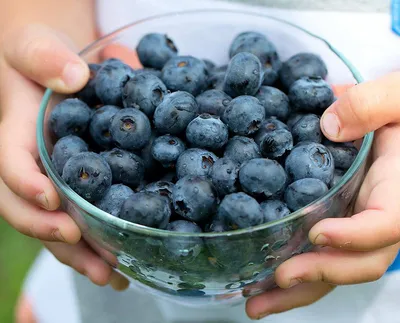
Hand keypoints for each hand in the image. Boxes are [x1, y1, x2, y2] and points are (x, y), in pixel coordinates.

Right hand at [0, 24, 127, 290]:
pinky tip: (121, 263)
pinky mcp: (74, 186)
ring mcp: (51, 180)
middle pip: (29, 210)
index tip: (53, 200)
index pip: (9, 163)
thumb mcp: (34, 44)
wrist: (52, 69)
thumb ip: (45, 55)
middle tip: (94, 260)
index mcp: (14, 132)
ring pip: (54, 224)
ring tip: (113, 276)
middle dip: (56, 237)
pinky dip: (96, 244)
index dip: (26, 184)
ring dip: (81, 255)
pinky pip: (78, 219)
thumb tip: (75, 76)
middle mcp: (30, 164)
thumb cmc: (39, 54)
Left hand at [246, 73, 399, 318]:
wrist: (396, 120)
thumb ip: (372, 104)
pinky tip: (260, 280)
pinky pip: (319, 253)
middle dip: (319, 276)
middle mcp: (379, 214)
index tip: (318, 234)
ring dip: (297, 290)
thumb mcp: (399, 97)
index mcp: (398, 188)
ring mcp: (357, 222)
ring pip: (335, 267)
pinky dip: (293, 270)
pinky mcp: (338, 220)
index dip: (355, 236)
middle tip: (275, 282)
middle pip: (359, 262)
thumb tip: (328, 125)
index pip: (387, 224)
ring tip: (255, 302)